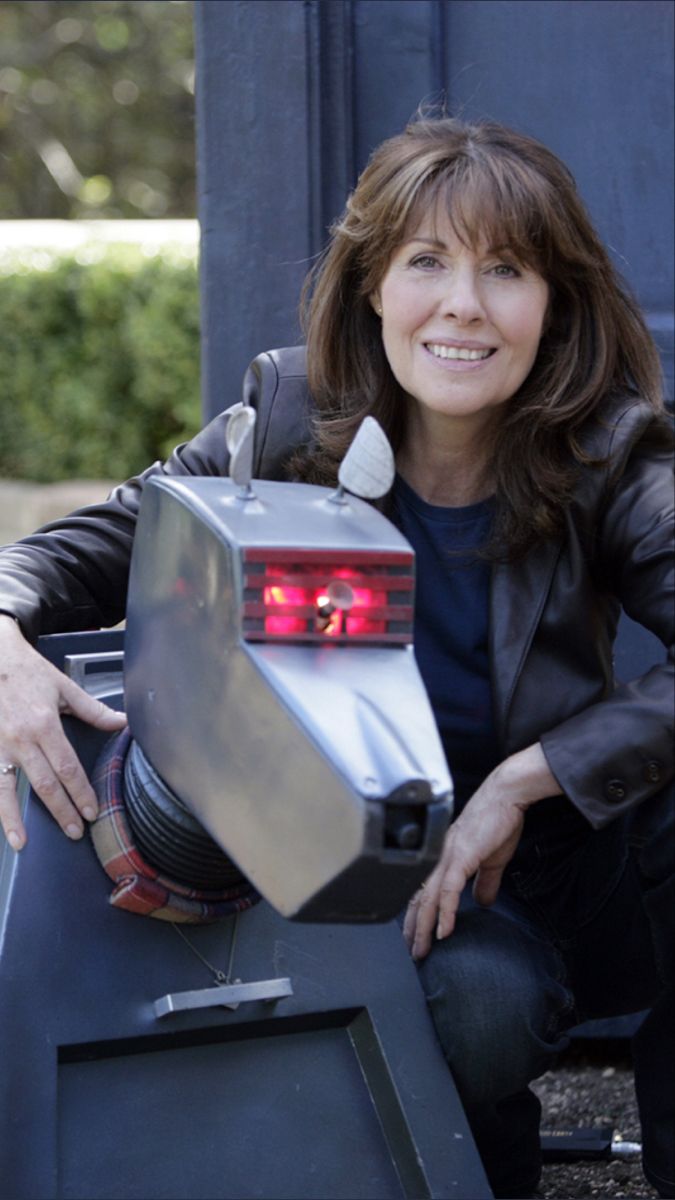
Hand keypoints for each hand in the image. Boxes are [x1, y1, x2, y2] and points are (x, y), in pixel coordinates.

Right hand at [0, 616, 126, 849]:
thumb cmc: (27, 671)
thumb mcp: (63, 686)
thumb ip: (92, 710)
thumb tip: (122, 722)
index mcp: (44, 724)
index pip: (68, 768)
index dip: (81, 792)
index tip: (92, 811)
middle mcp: (20, 740)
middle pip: (45, 784)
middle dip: (62, 811)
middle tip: (75, 832)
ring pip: (8, 790)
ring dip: (17, 819)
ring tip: (25, 843)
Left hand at [403, 744, 560, 959]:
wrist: (506, 796)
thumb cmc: (499, 821)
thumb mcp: (492, 859)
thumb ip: (485, 882)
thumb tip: (482, 902)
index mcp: (444, 858)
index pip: (424, 892)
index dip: (418, 916)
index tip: (416, 937)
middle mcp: (440, 858)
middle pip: (420, 899)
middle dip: (414, 929)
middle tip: (412, 953)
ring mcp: (448, 857)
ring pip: (429, 899)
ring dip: (424, 927)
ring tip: (422, 949)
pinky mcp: (462, 857)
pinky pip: (449, 891)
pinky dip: (445, 913)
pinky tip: (443, 932)